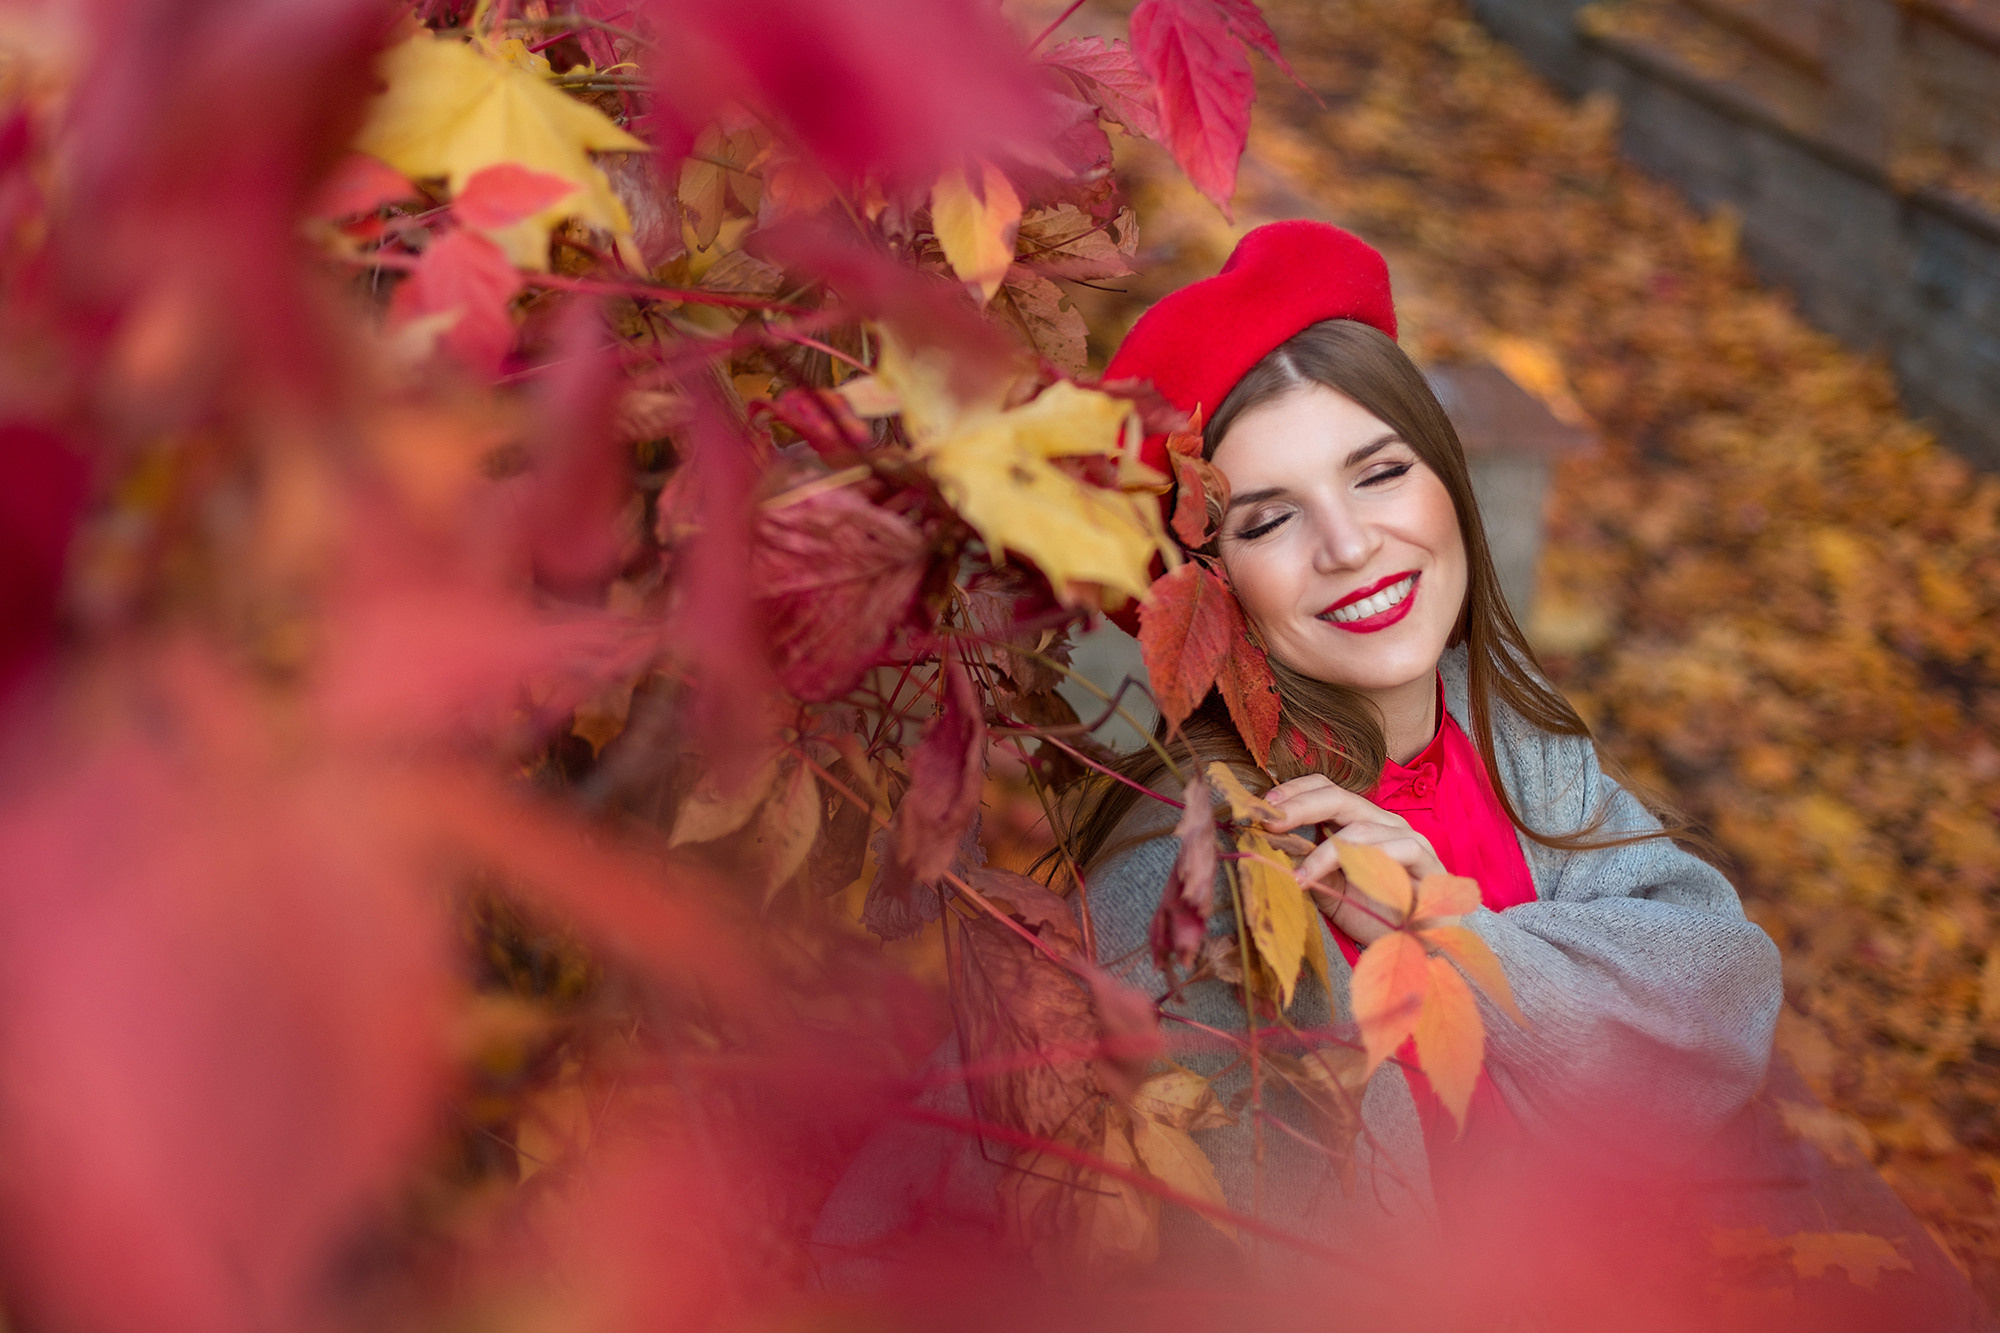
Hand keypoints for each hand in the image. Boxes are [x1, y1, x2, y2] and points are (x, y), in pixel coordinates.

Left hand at [1262, 774, 1451, 946]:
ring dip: (1327, 852)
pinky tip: (1352, 881)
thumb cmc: (1370, 914)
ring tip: (1302, 876)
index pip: (1325, 789)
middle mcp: (1383, 822)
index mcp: (1358, 821)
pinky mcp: (1429, 861)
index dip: (1294, 791)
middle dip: (1300, 807)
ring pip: (1362, 828)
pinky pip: (1398, 850)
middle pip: (1339, 798)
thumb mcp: (1328, 888)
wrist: (1414, 947)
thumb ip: (1305, 864)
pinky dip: (1368, 863)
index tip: (1263, 805)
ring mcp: (1407, 838)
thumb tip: (1266, 845)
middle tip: (1271, 822)